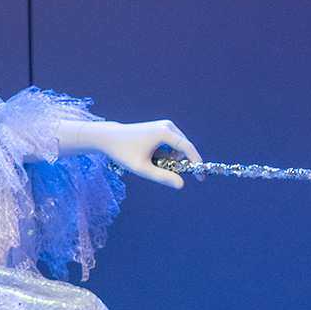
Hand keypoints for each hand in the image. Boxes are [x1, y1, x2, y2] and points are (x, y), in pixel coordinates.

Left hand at [57, 119, 201, 188]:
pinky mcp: (162, 127)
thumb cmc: (123, 153)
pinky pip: (172, 144)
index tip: (200, 178)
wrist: (110, 137)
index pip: (188, 148)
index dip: (196, 163)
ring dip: (172, 159)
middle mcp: (167, 126)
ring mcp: (165, 125)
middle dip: (180, 163)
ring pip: (178, 147)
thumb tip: (181, 184)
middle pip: (184, 148)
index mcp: (164, 132)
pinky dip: (167, 154)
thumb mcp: (141, 168)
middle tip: (167, 173)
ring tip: (152, 163)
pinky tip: (152, 157)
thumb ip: (162, 177)